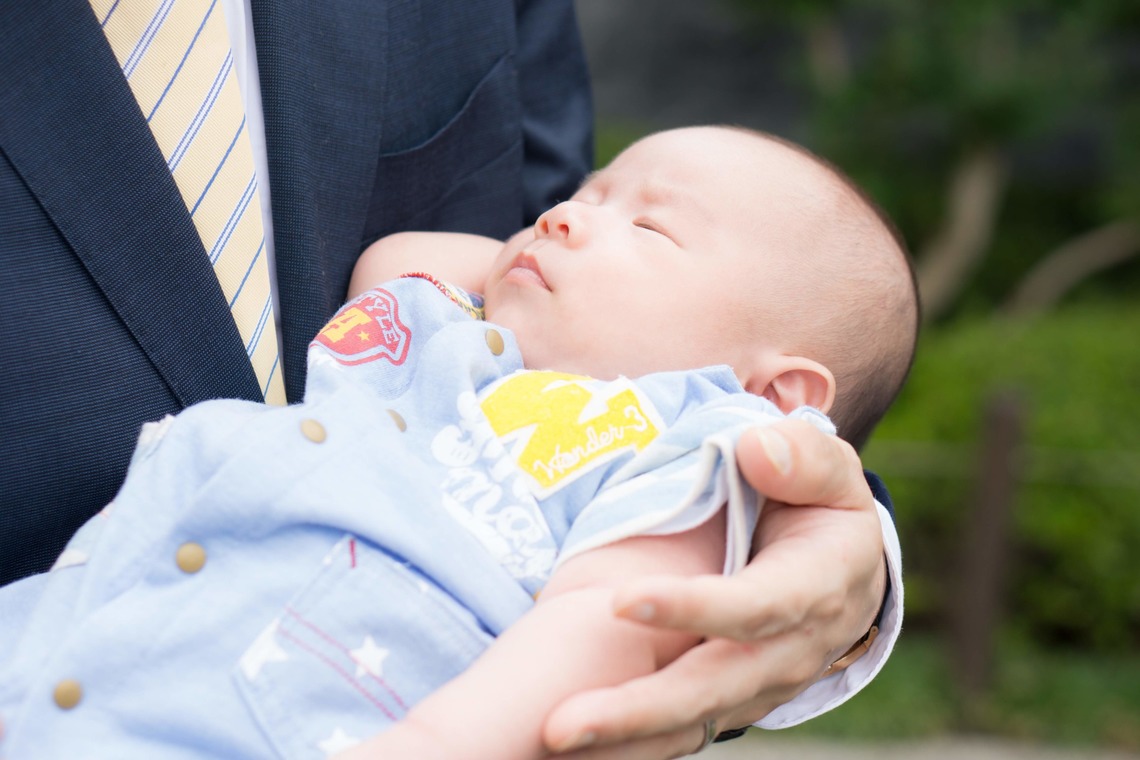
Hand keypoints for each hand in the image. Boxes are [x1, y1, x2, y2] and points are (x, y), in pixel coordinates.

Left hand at [541, 419, 886, 758]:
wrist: (845, 572)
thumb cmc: (823, 507)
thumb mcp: (832, 473)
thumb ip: (803, 457)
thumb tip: (757, 452)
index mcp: (816, 589)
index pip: (753, 607)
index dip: (692, 609)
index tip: (622, 601)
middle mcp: (789, 653)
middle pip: (712, 688)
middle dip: (638, 708)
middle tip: (561, 723)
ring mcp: (758, 686)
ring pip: (690, 722)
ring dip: (623, 736)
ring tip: (553, 739)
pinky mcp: (729, 700)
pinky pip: (679, 729)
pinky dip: (629, 743)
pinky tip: (574, 746)